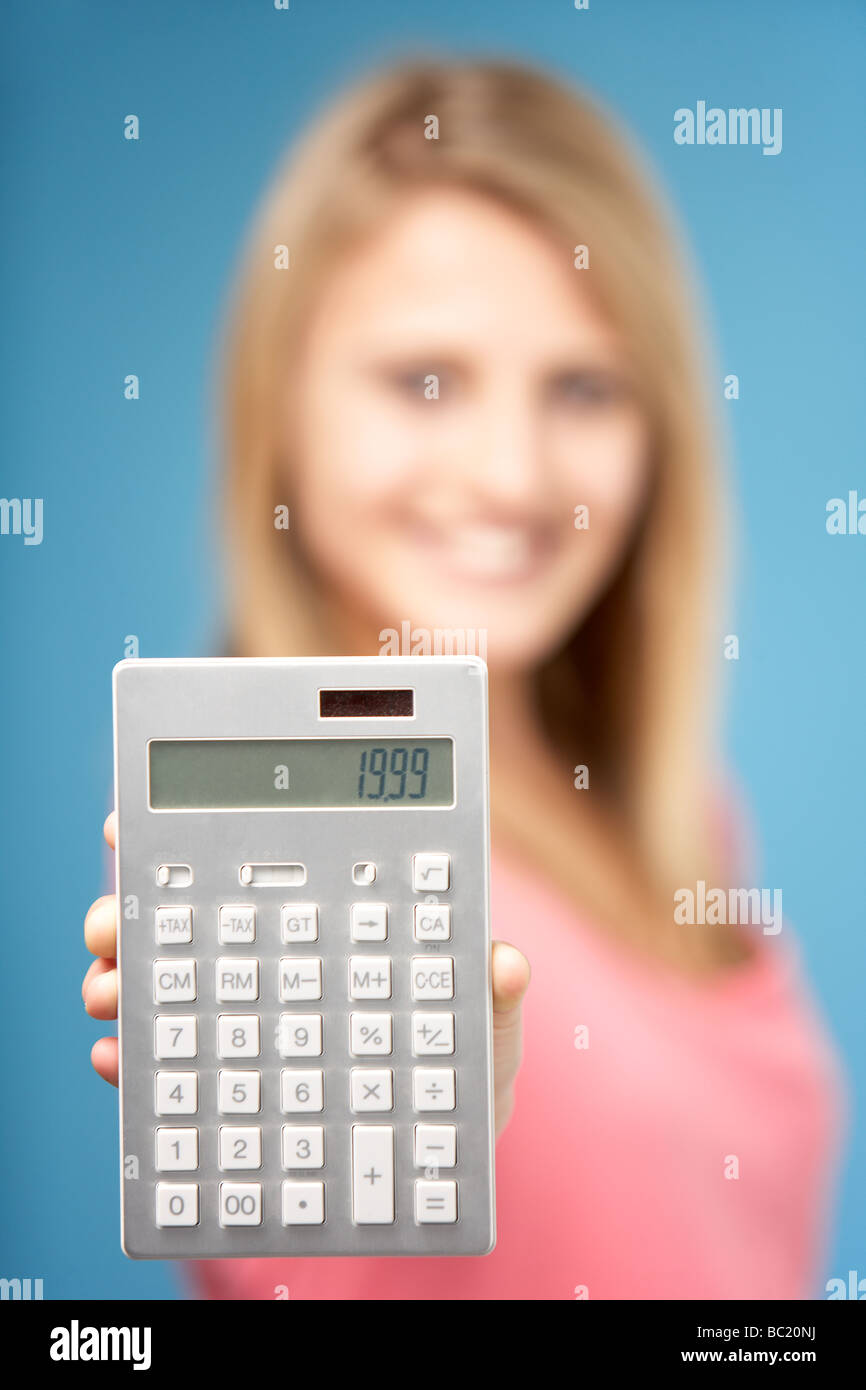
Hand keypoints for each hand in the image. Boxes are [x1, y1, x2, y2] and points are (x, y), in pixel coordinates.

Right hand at [83, 814, 530, 1139]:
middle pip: (189, 921)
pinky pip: (173, 1063)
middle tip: (107, 926)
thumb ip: (492, 991)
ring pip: (167, 987)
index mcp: (331, 920)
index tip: (133, 826)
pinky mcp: (235, 1082)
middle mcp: (280, 961)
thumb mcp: (487, 1022)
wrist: (449, 1145)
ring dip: (123, 982)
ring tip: (106, 996)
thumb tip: (504, 964)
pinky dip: (138, 1061)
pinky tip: (118, 1060)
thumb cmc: (467, 1061)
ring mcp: (251, 1020)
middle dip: (132, 913)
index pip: (257, 859)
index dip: (191, 833)